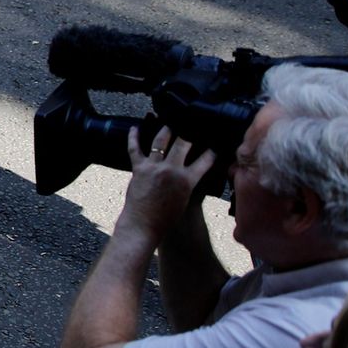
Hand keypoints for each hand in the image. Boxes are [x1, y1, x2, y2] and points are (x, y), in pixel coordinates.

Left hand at [117, 125, 217, 243]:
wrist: (143, 224)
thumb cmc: (166, 218)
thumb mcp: (185, 199)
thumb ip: (189, 182)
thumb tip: (192, 170)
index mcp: (187, 180)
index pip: (205, 160)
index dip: (211, 152)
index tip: (214, 146)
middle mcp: (171, 170)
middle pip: (183, 143)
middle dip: (188, 133)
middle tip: (190, 125)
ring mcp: (153, 167)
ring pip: (160, 141)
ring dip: (166, 129)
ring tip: (169, 122)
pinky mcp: (138, 168)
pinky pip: (135, 149)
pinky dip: (134, 137)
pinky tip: (135, 128)